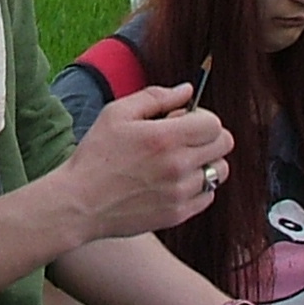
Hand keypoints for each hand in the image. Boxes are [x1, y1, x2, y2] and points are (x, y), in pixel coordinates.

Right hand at [59, 85, 235, 242]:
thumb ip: (155, 97)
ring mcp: (180, 193)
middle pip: (223, 146)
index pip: (214, 124)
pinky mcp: (178, 214)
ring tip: (180, 162)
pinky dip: (198, 187)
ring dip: (205, 163)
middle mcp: (178, 166)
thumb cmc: (95, 155)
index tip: (185, 121)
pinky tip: (174, 182)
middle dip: (208, 137)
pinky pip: (208, 196)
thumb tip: (186, 90)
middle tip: (184, 139)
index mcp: (165, 137)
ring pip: (219, 172)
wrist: (79, 203)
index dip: (202, 118)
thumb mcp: (116, 114)